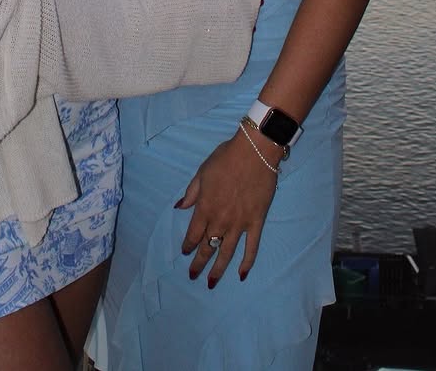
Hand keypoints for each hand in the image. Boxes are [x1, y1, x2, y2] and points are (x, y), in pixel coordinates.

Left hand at [176, 128, 281, 285]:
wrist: (254, 152)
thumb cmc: (225, 159)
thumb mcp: (202, 172)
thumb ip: (191, 193)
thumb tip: (179, 207)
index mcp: (205, 208)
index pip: (193, 234)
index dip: (188, 245)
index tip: (185, 252)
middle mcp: (220, 221)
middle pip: (207, 247)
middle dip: (199, 263)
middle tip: (193, 275)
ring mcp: (239, 225)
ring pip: (226, 253)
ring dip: (218, 270)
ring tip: (212, 282)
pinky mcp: (256, 223)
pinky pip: (251, 248)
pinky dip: (246, 263)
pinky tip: (242, 275)